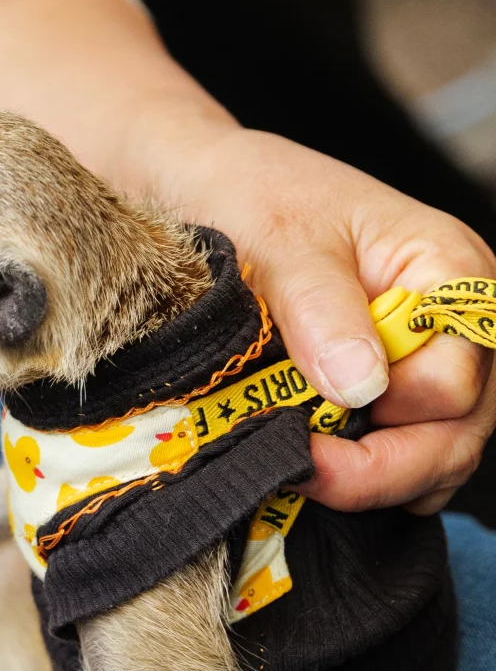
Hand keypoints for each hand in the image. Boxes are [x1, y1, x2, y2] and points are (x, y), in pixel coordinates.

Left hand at [160, 127, 495, 515]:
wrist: (209, 191)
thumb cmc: (253, 195)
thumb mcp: (281, 240)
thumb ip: (322, 308)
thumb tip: (360, 387)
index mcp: (449, 271)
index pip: (454, 380)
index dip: (390, 415)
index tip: (310, 426)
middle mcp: (456, 324)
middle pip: (460, 433)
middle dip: (384, 469)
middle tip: (300, 472)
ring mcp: (428, 363)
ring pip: (438, 457)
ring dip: (374, 479)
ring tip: (301, 469)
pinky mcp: (392, 392)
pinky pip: (405, 459)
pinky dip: (366, 476)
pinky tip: (312, 467)